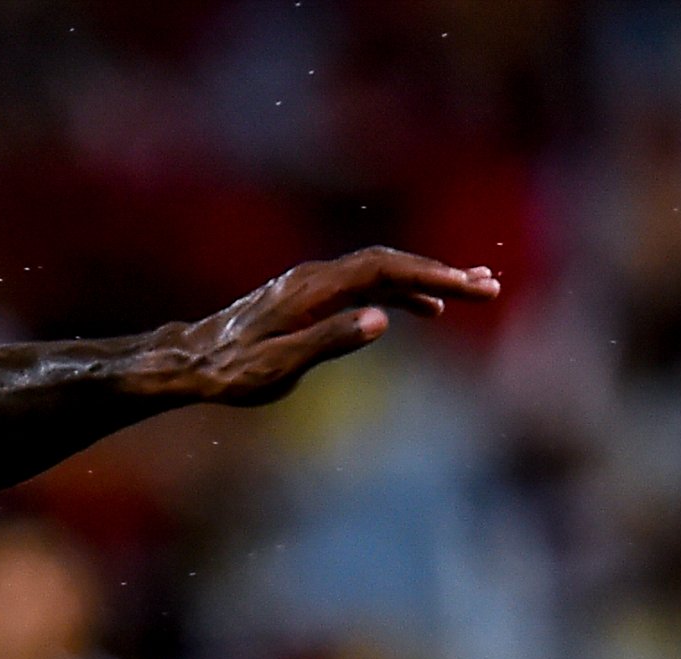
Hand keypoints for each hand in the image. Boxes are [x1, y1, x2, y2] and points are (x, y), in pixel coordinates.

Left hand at [157, 243, 504, 406]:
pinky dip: (400, 294)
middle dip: (443, 274)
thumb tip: (382, 320)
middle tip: (490, 287)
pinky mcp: (311, 297)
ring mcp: (314, 285)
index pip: (385, 270)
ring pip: (381, 274)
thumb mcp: (279, 365)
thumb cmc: (230, 372)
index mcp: (313, 289)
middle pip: (391, 264)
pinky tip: (424, 310)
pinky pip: (365, 287)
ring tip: (472, 292)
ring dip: (427, 281)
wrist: (190, 362)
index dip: (432, 275)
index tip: (471, 287)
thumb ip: (330, 340)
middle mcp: (317, 277)